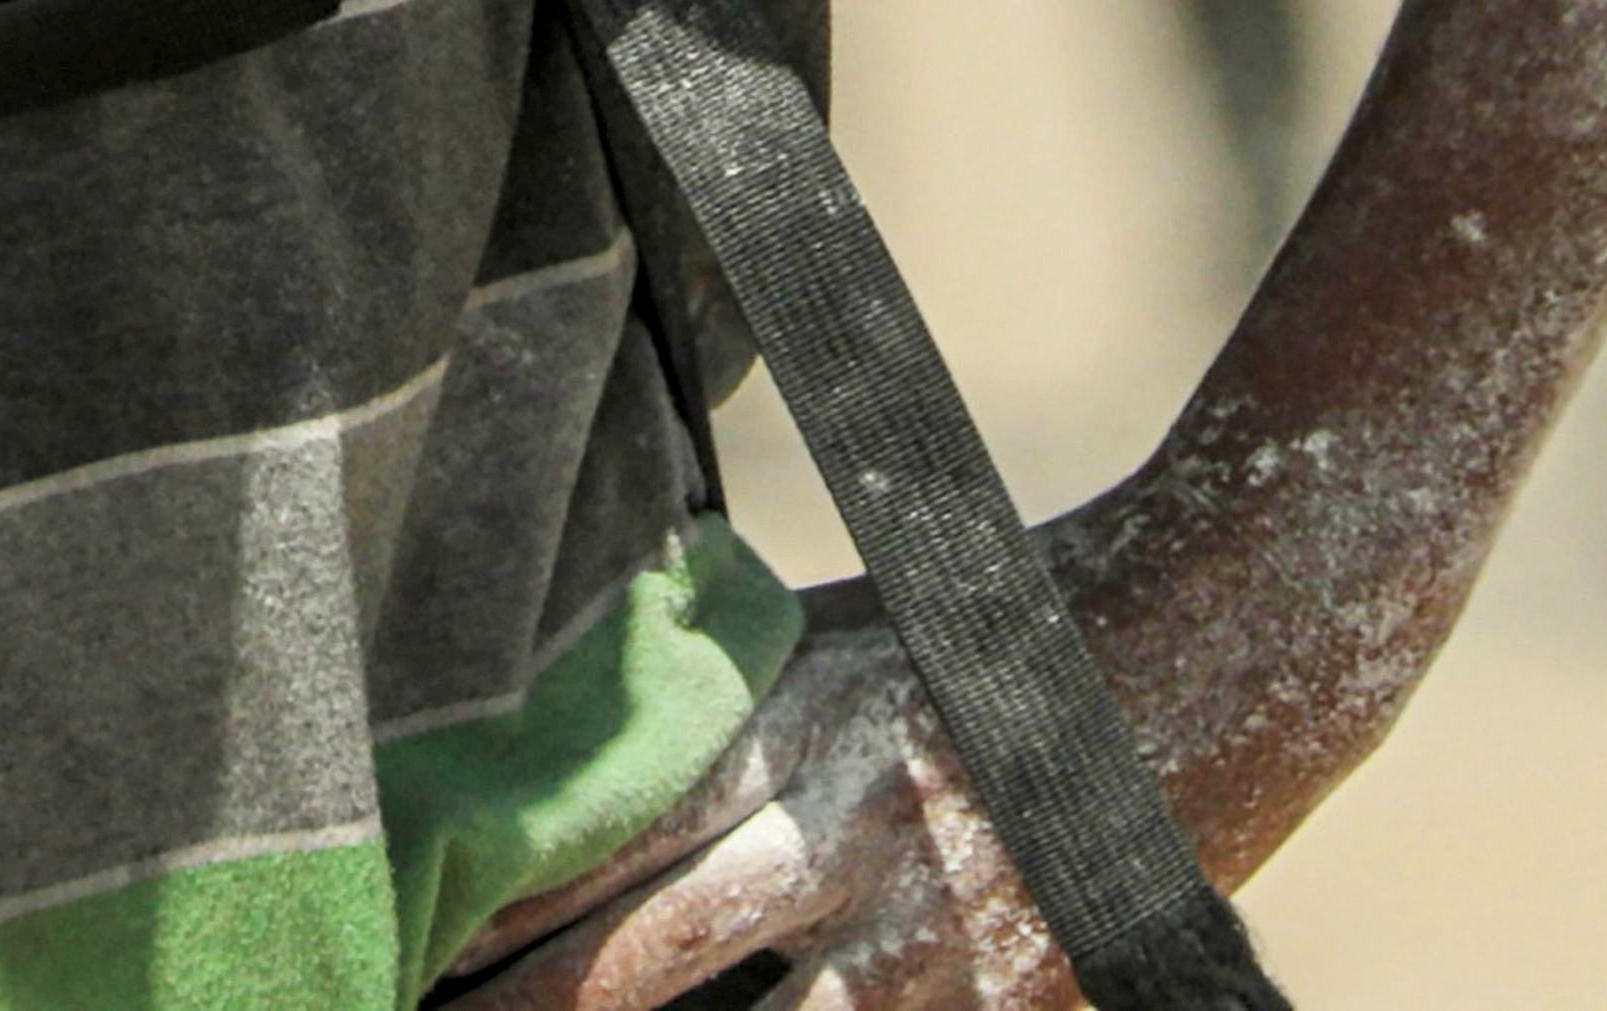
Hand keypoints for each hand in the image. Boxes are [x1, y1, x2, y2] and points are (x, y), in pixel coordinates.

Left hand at [444, 614, 1073, 1010]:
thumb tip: (565, 727)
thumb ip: (717, 697)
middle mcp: (844, 825)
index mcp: (791, 719)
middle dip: (528, 1004)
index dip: (502, 897)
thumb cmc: (977, 633)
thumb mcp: (832, 635)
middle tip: (415, 1009)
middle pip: (648, 946)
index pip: (612, 824)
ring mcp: (923, 931)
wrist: (1196, 648)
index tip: (409, 929)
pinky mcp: (1000, 1003)